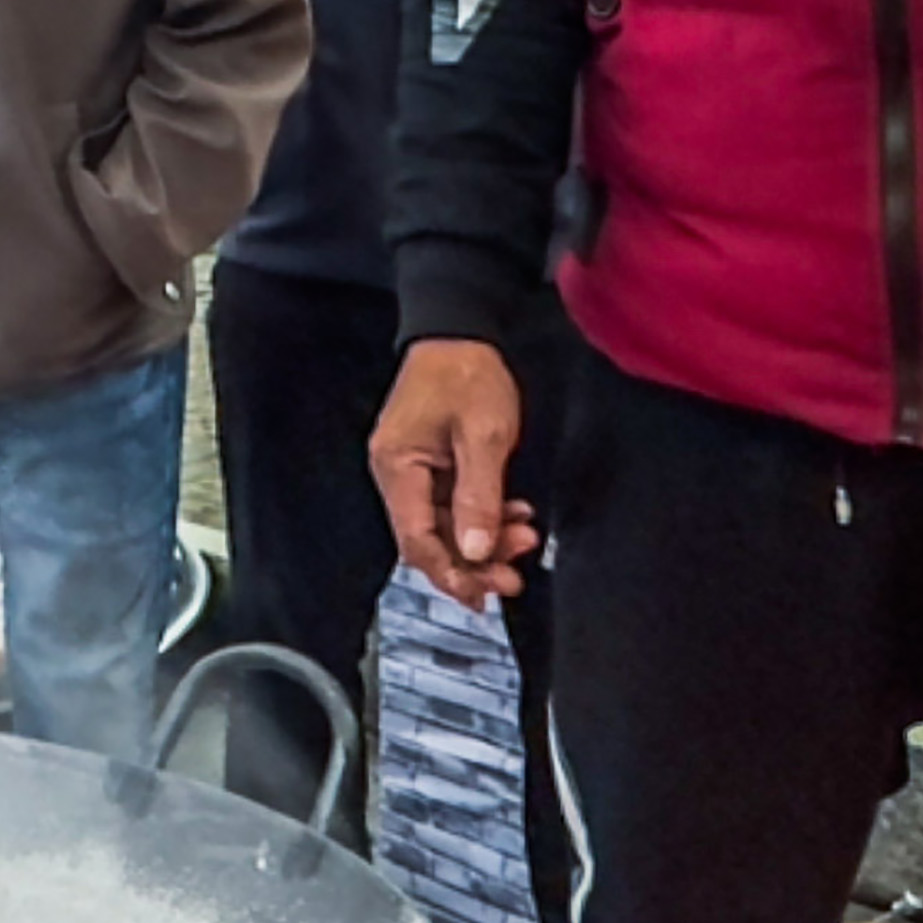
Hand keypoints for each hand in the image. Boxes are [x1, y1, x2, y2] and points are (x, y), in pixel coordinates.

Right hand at [372, 338, 538, 612]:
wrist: (460, 329)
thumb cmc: (466, 373)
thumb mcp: (484, 435)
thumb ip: (479, 495)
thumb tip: (474, 551)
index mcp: (398, 466)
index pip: (417, 540)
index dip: (450, 573)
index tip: (484, 593)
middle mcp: (397, 473)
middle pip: (430, 539)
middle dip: (473, 562)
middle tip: (514, 576)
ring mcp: (412, 469)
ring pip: (445, 526)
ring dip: (484, 540)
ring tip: (526, 538)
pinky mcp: (429, 463)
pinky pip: (452, 505)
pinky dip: (482, 517)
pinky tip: (512, 516)